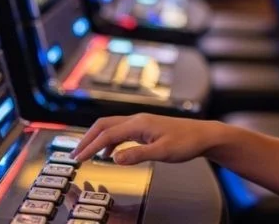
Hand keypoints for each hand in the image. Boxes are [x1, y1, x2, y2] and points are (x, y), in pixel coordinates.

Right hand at [70, 113, 219, 164]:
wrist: (203, 135)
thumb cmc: (186, 142)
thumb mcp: (162, 152)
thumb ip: (138, 155)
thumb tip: (115, 158)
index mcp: (139, 124)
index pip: (107, 134)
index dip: (90, 146)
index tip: (78, 158)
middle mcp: (138, 120)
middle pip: (104, 125)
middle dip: (87, 139)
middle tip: (74, 154)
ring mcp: (141, 123)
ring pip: (111, 127)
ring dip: (97, 139)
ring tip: (86, 153)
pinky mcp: (146, 128)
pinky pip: (121, 132)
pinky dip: (110, 141)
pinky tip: (110, 153)